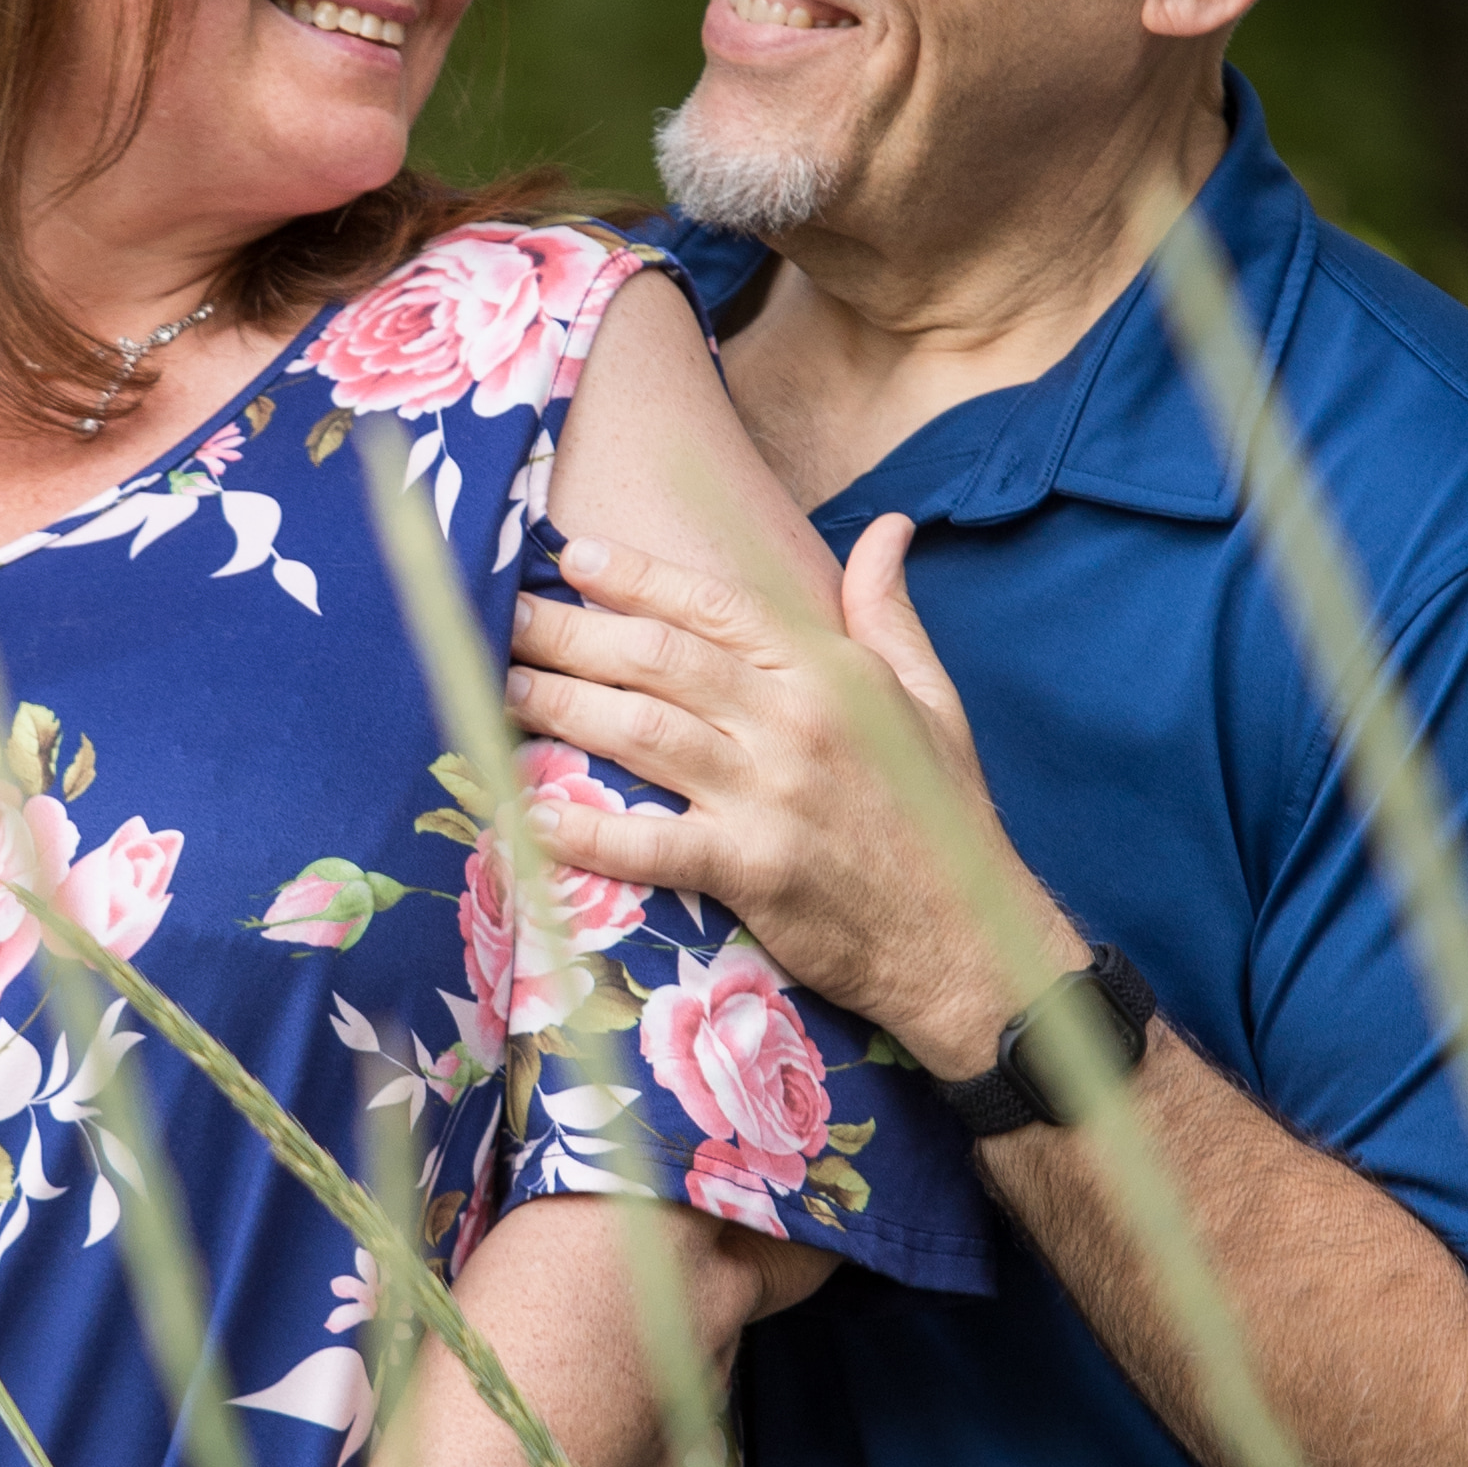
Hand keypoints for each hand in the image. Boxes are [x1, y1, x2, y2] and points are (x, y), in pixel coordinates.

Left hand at [507, 512, 1067, 1077]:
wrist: (969, 938)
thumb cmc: (941, 818)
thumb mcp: (931, 699)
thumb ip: (889, 611)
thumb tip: (889, 528)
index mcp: (830, 672)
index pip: (715, 606)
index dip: (636, 578)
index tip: (570, 557)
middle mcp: (794, 721)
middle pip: (658, 658)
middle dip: (571, 632)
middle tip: (502, 617)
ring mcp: (772, 796)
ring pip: (642, 731)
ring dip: (560, 706)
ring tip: (498, 687)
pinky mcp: (754, 871)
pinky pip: (652, 843)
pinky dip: (588, 831)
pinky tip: (532, 813)